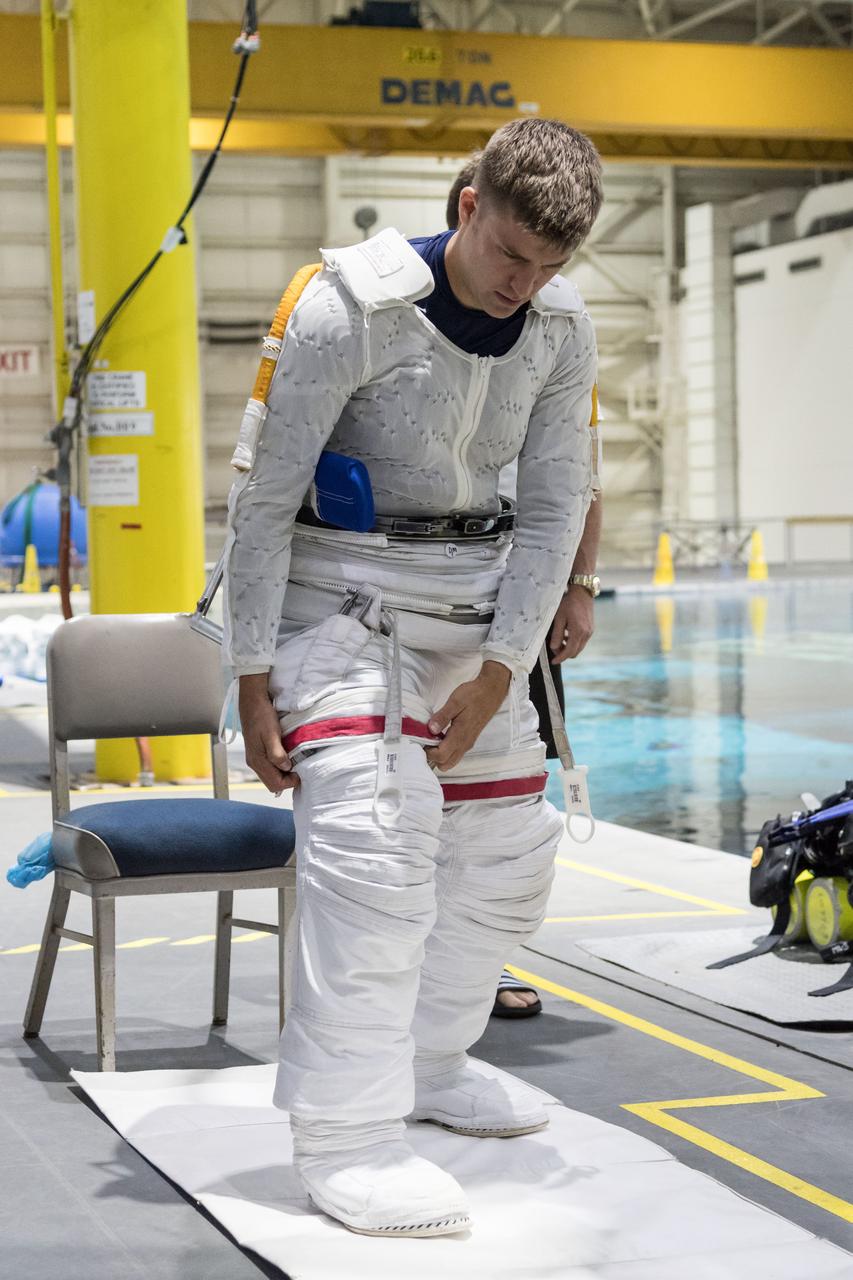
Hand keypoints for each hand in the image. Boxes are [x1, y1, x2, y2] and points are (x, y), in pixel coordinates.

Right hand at [238, 674, 298, 793]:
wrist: (252, 702)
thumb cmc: (261, 716)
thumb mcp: (271, 734)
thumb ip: (277, 754)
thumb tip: (286, 768)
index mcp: (257, 760)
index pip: (275, 784)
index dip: (290, 782)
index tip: (301, 772)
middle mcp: (254, 762)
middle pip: (272, 783)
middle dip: (287, 780)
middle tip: (299, 768)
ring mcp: (255, 758)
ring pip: (271, 776)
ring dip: (284, 773)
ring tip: (294, 761)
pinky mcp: (257, 752)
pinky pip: (269, 767)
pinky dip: (279, 766)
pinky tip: (286, 756)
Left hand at [425, 660, 510, 771]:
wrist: (491, 692)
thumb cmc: (474, 695)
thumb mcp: (455, 702)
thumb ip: (442, 716)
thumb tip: (431, 729)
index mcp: (460, 735)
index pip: (441, 756)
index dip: (428, 752)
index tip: (423, 740)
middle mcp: (465, 743)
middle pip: (446, 764)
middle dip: (433, 757)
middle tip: (427, 741)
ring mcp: (468, 743)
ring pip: (451, 760)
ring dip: (440, 754)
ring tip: (434, 737)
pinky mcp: (469, 740)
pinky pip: (456, 753)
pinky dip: (447, 750)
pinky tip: (442, 734)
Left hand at [549, 585, 594, 662]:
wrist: (582, 593)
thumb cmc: (568, 603)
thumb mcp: (559, 618)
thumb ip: (556, 634)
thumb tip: (554, 648)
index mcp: (578, 631)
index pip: (569, 651)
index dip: (560, 658)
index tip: (553, 661)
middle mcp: (586, 634)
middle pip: (575, 652)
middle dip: (564, 654)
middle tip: (554, 649)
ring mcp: (590, 632)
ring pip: (579, 648)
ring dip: (569, 648)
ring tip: (559, 641)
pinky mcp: (591, 629)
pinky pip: (582, 642)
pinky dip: (574, 643)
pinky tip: (566, 636)